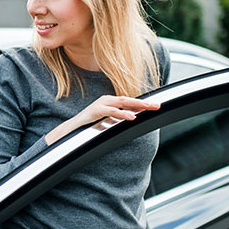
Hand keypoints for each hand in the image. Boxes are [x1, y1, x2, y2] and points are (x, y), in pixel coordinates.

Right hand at [45, 96, 159, 145]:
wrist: (71, 129)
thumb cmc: (89, 125)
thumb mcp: (107, 121)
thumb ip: (119, 118)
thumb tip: (133, 118)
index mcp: (110, 102)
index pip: (130, 101)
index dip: (143, 103)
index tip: (156, 106)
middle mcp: (106, 100)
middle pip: (128, 99)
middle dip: (143, 102)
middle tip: (157, 105)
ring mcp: (100, 104)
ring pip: (121, 102)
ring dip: (136, 105)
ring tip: (148, 108)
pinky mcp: (95, 110)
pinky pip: (111, 111)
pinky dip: (121, 113)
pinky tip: (131, 117)